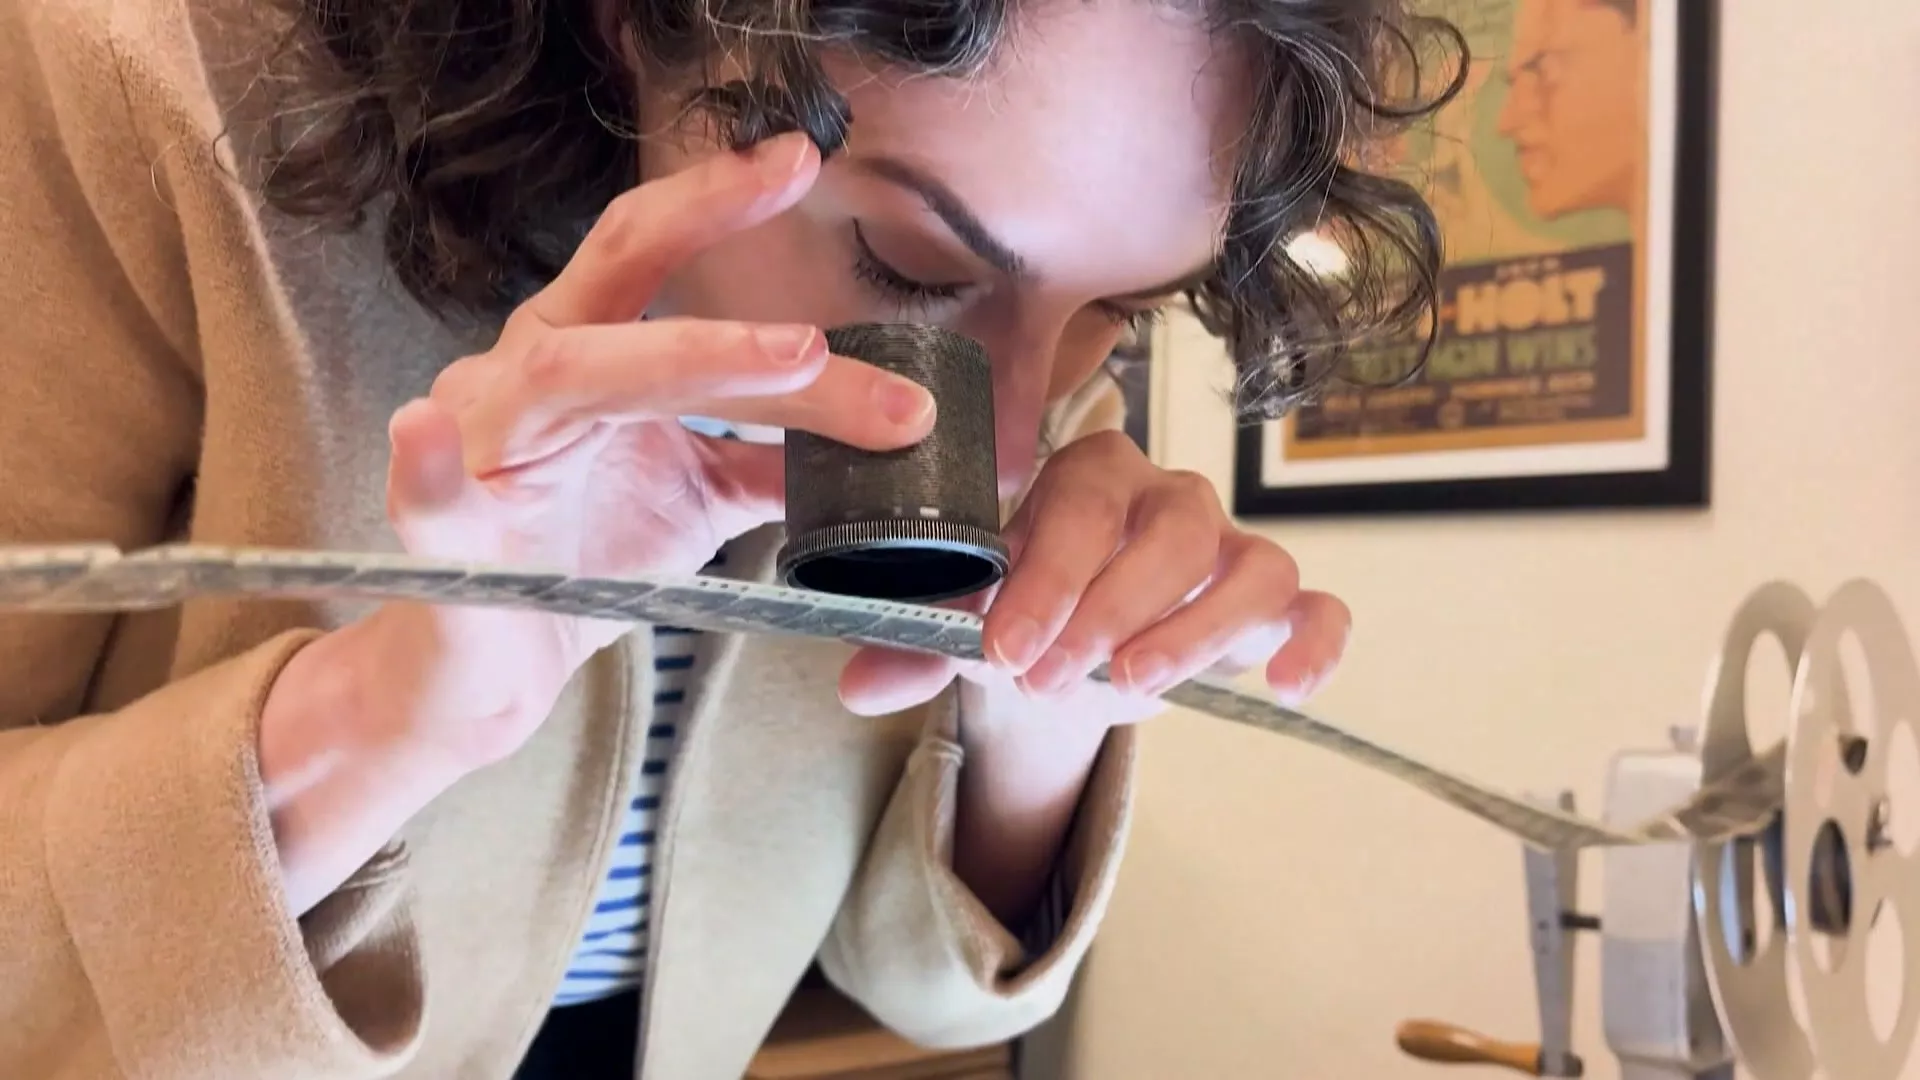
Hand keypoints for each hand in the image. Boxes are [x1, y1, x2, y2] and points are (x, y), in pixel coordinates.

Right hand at [265, 131, 939, 777]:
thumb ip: (772, 456)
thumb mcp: (699, 499)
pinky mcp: (443, 533)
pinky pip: (425, 493)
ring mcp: (482, 444)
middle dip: (715, 254)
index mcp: (583, 351)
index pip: (649, 254)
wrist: (493, 671)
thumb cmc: (581, 565)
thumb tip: (878, 429)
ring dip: (683, 362)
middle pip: (618, 289)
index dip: (718, 202)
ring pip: (569, 378)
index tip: (801, 160)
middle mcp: (525, 373)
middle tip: (808, 235)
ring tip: (794, 359)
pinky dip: (426, 462)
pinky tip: (425, 431)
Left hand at [838, 429, 1350, 726]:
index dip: (1047, 577)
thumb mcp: (967, 625)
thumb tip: (859, 686)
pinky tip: (1285, 688)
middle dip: (1111, 607)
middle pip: (1171, 529)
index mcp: (1086, 475)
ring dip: (1195, 628)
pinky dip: (1314, 642)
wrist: (1072, 651)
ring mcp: (1230, 546)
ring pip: (1248, 564)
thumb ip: (917, 646)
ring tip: (1135, 686)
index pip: (1081, 507)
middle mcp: (1167, 496)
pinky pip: (1318, 606)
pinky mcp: (1274, 602)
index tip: (1006, 649)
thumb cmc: (1026, 615)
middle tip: (1055, 679)